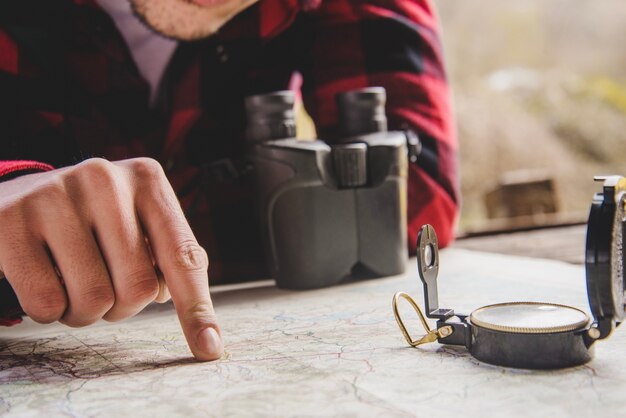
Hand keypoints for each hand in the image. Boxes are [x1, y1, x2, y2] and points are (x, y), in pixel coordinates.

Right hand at [0, 158, 222, 360]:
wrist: (17, 197)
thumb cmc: (92, 222)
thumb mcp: (138, 222)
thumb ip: (172, 257)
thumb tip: (201, 323)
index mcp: (147, 179)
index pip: (183, 256)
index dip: (196, 309)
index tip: (208, 349)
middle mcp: (104, 178)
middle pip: (139, 287)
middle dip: (123, 307)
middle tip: (107, 290)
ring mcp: (55, 196)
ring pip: (94, 300)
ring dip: (86, 312)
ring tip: (74, 284)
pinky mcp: (11, 221)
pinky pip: (48, 303)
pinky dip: (50, 311)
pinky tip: (45, 280)